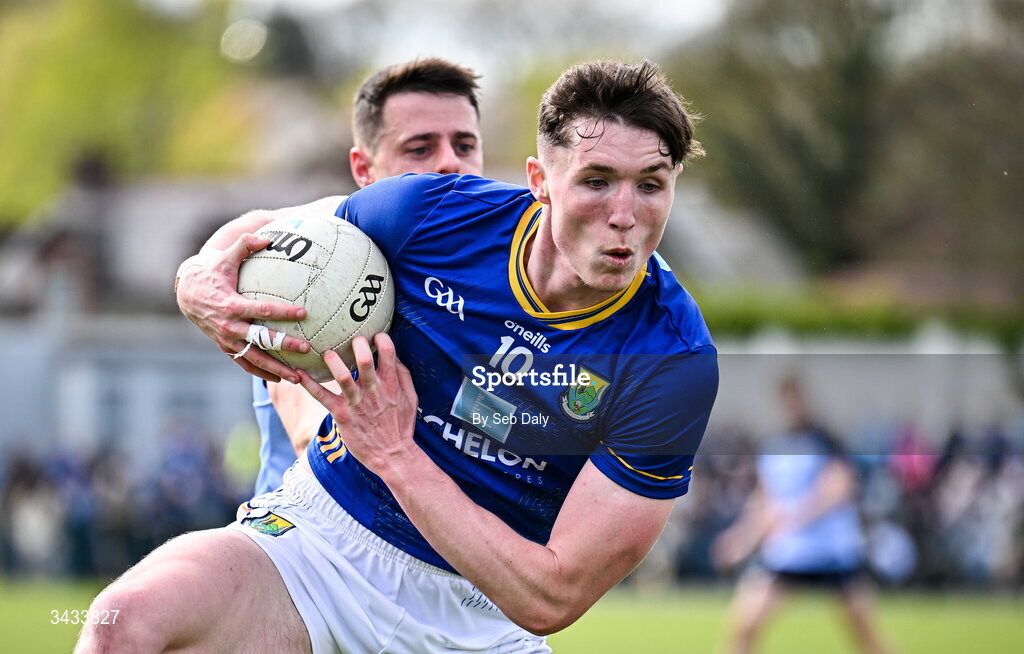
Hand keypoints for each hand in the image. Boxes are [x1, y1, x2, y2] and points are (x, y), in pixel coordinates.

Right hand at [176, 232, 310, 382]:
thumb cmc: (212, 273)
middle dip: (284, 345)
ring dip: (276, 369)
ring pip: (255, 358)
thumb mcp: (226, 257)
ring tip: (299, 378)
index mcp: (232, 304)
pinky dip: (261, 373)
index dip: (284, 312)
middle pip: (261, 339)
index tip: (304, 312)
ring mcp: (227, 340)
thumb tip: (267, 236)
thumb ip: (245, 244)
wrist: (186, 293)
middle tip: (306, 348)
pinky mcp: (225, 347)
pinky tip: (279, 379)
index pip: (263, 310)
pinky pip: (244, 364)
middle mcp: (230, 326)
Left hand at [296, 333, 418, 474]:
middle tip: (351, 339)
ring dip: (333, 361)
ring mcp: (356, 403)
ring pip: (343, 377)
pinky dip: (309, 384)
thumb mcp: (411, 398)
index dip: (381, 339)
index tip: (375, 335)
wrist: (392, 455)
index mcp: (391, 384)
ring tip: (327, 353)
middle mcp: (373, 391)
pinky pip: (322, 396)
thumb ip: (404, 376)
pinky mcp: (342, 415)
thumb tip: (395, 357)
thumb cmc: (401, 426)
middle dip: (357, 344)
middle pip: (365, 360)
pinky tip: (298, 373)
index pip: (388, 353)